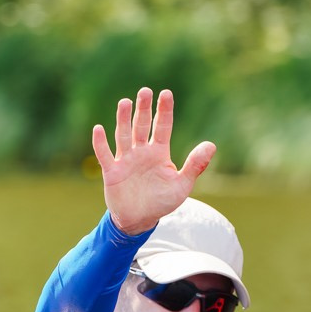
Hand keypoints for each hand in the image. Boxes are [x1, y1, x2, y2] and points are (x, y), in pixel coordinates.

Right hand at [91, 87, 216, 234]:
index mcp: (159, 152)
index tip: (166, 93)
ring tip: (125, 102)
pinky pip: (104, 155)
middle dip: (143, 109)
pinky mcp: (112, 172)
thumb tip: (211, 145)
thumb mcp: (182, 186)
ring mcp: (125, 160)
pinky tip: (98, 129)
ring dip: (123, 120)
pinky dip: (100, 143)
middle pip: (141, 126)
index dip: (164, 110)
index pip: (162, 127)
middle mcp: (141, 152)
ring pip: (123, 136)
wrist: (139, 220)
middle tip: (145, 91)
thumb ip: (195, 165)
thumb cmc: (161, 202)